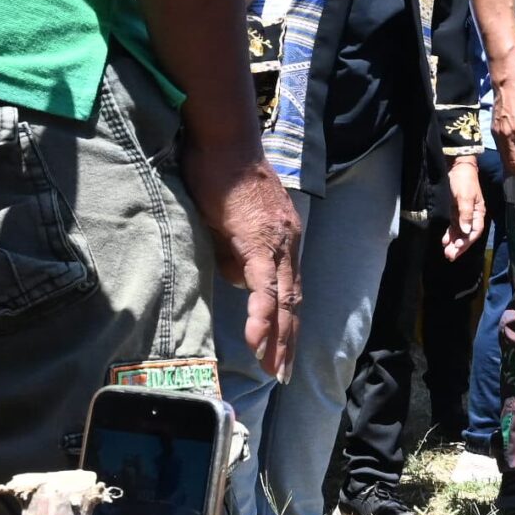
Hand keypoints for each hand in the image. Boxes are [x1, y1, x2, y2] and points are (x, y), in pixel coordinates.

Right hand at [181, 131, 299, 379]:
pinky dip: (262, 314)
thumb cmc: (220, 175)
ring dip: (278, 336)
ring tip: (272, 367)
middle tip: (281, 373)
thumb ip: (236, 252)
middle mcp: (289, 244)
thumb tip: (239, 280)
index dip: (288, 321)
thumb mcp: (228, 223)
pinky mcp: (259, 240)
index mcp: (284, 241)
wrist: (224, 141)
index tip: (282, 349)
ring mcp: (278, 243)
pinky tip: (258, 339)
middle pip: (294, 301)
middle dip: (287, 340)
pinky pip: (263, 285)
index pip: (290, 290)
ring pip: (284, 299)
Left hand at [442, 157, 485, 258]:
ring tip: (447, 252)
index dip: (467, 241)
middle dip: (459, 246)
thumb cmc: (463, 180)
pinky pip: (453, 226)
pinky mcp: (455, 211)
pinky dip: (449, 234)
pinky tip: (444, 240)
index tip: (458, 247)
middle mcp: (471, 215)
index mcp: (478, 212)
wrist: (456, 166)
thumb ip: (465, 214)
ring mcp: (462, 214)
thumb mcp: (465, 196)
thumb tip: (466, 231)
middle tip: (450, 255)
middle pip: (467, 234)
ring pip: (459, 232)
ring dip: (453, 242)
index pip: (475, 231)